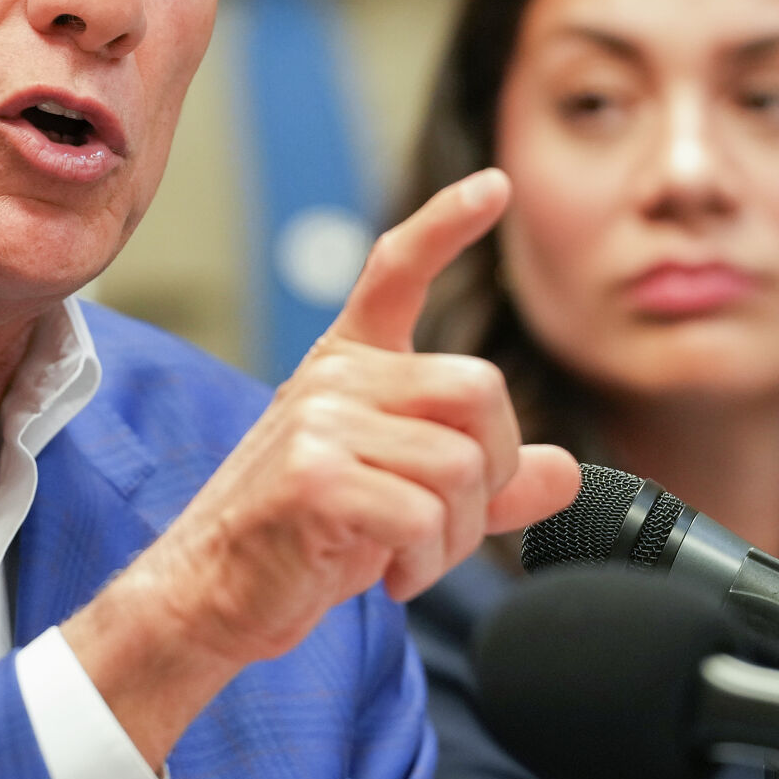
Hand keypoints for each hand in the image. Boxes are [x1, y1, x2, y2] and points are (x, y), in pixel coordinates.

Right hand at [63, 169, 579, 767]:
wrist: (214, 591)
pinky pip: (423, 516)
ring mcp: (319, 421)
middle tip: (449, 521)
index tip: (493, 186)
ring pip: (461, 464)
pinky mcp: (314, 477)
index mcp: (349, 364)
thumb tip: (564, 472)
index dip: (446, 224)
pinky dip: (423, 563)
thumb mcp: (403, 497)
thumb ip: (486, 481)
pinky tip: (387, 575)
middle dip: (492, 471)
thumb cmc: (301, 537)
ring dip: (454, 537)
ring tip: (406, 558)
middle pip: (480, 388)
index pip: (396, 270)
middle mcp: (334, 377)